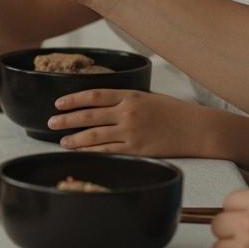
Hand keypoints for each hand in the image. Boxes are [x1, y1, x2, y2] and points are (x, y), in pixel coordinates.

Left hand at [49, 89, 217, 156]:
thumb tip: (103, 105)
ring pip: (95, 136)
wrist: (198, 129)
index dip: (73, 99)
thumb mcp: (149, 98)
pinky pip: (108, 151)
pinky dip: (92, 152)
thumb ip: (126, 101)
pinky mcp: (137, 150)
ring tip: (62, 141)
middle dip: (66, 119)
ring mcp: (131, 132)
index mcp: (130, 95)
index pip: (94, 95)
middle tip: (50, 123)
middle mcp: (128, 113)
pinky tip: (81, 153)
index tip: (58, 103)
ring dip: (75, 139)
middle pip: (89, 116)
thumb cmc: (175, 112)